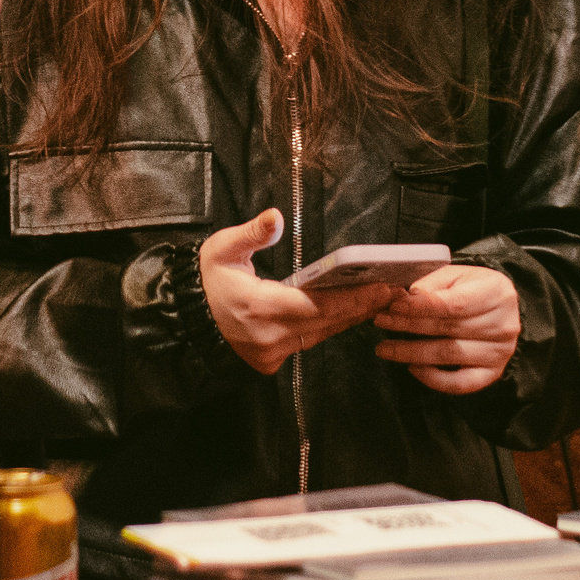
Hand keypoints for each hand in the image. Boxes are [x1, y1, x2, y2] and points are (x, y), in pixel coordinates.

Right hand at [200, 210, 400, 375]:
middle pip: (328, 322)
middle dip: (362, 306)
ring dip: (349, 317)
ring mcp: (271, 353)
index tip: (382, 288)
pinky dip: (328, 327)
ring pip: (321, 335)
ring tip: (379, 299)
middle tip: (394, 291)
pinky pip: (307, 343)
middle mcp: (270, 336)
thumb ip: (252, 234)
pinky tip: (347, 313)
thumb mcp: (222, 250)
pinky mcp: (270, 362)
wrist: (184, 322)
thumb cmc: (205, 283)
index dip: (353, 298)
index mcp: (260, 307)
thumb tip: (276, 217)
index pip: (318, 305)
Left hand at [374, 264, 519, 394]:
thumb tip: (406, 300)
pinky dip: (434, 379)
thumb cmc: (473, 287)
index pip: (453, 304)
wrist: (500, 306)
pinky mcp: (492, 372)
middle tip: (381, 322)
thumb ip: (432, 284)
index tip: (394, 306)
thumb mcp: (456, 274)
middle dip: (408, 326)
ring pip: (448, 354)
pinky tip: (413, 367)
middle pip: (448, 328)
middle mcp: (503, 325)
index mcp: (495, 293)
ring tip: (385, 347)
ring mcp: (499, 352)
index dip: (420, 307)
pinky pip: (460, 383)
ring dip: (412, 352)